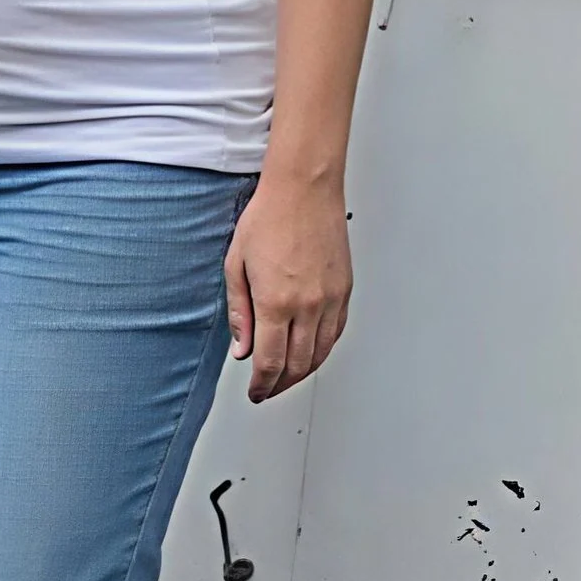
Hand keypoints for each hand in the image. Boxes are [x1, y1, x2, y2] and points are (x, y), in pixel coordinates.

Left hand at [226, 171, 352, 400]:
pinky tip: (310, 353)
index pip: (270, 362)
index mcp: (275, 301)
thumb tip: (242, 349)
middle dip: (279, 384)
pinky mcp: (344, 290)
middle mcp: (308, 305)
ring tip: (286, 377)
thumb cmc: (268, 217)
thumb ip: (239, 312)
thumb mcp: (236, 264)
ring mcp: (330, 299)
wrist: (304, 189)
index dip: (261, 384)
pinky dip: (322, 350)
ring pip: (320, 354)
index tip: (255, 391)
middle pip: (297, 365)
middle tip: (267, 389)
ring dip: (302, 372)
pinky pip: (336, 333)